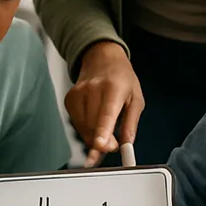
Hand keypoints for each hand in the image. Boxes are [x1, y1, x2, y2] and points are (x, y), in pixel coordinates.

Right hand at [65, 42, 143, 165]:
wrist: (101, 58)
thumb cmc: (122, 79)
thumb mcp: (136, 100)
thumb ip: (131, 124)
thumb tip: (125, 147)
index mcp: (114, 88)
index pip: (106, 113)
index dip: (102, 131)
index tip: (100, 146)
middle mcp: (92, 89)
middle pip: (93, 125)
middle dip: (103, 143)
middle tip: (113, 145)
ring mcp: (77, 93)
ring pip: (84, 128)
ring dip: (94, 137)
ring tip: (105, 129)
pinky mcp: (69, 99)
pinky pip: (77, 124)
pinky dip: (86, 129)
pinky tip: (94, 121)